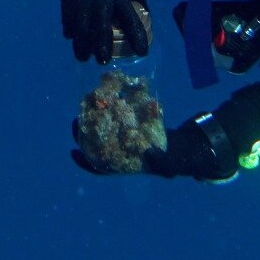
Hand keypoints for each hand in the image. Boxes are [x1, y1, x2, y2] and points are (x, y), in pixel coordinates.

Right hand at [59, 0, 150, 63]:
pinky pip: (69, 21)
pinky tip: (73, 39)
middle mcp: (101, 1)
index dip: (137, 37)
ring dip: (82, 45)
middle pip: (102, 27)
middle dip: (102, 45)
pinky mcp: (68, 0)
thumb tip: (147, 20)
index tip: (142, 52)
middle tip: (103, 61)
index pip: (131, 20)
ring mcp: (82, 1)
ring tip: (83, 57)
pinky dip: (71, 31)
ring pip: (82, 28)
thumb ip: (135, 1)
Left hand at [70, 117, 236, 181]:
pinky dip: (115, 103)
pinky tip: (112, 91)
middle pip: (96, 143)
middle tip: (76, 120)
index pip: (100, 167)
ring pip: (105, 126)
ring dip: (96, 114)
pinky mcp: (132, 123)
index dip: (86, 162)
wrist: (186, 147)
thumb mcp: (171, 165)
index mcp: (125, 164)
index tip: (73, 153)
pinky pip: (119, 114)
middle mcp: (121, 150)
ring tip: (89, 101)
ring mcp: (125, 135)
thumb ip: (162, 163)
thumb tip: (149, 154)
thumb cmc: (175, 161)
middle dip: (84, 132)